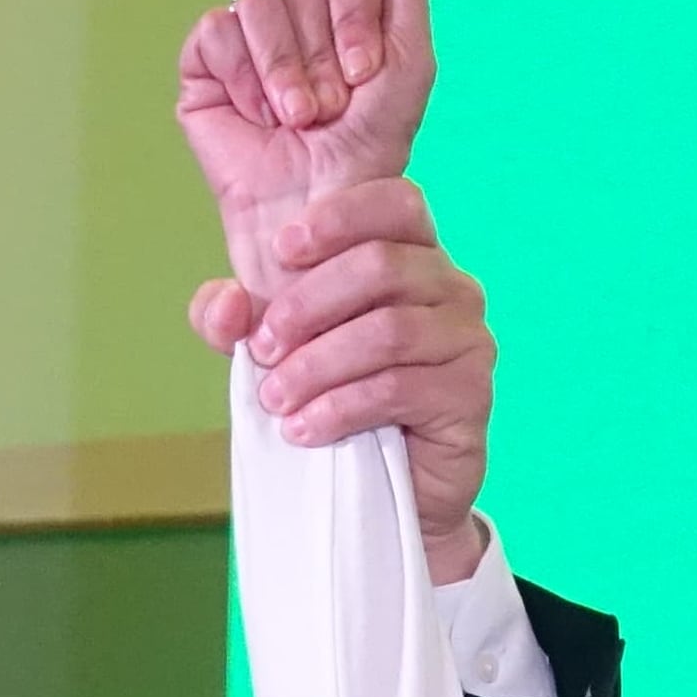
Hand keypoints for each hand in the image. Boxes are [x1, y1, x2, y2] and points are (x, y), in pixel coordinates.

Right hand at [176, 0, 435, 295]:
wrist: (316, 217)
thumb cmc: (365, 155)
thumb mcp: (411, 69)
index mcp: (342, 20)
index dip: (355, 21)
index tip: (362, 80)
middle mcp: (295, 26)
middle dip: (320, 56)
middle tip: (325, 113)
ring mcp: (247, 46)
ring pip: (259, 3)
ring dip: (284, 67)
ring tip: (295, 119)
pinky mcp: (204, 70)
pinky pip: (217, 30)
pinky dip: (243, 72)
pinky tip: (257, 114)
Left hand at [208, 180, 497, 581]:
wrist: (384, 494)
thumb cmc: (335, 403)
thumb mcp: (271, 353)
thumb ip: (234, 321)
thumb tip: (227, 301)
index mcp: (411, 256)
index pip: (395, 201)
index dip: (339, 217)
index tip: (281, 250)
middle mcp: (450, 287)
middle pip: (380, 265)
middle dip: (306, 306)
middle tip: (262, 350)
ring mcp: (467, 339)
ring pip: (387, 330)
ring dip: (317, 365)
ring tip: (277, 399)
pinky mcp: (470, 395)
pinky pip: (399, 387)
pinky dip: (340, 408)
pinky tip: (305, 428)